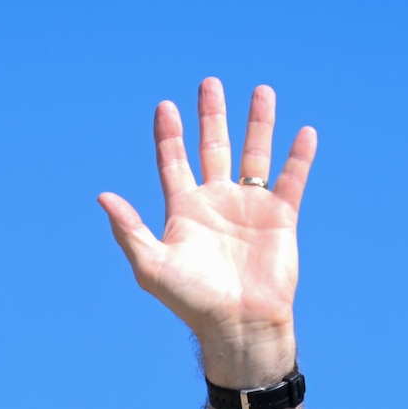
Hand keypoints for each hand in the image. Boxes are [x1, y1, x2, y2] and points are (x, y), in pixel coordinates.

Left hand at [99, 77, 317, 388]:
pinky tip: (304, 132)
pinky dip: (299, 156)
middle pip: (213, 148)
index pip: (173, 162)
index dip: (169, 135)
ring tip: (262, 90)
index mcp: (184, 211)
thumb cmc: (192, 300)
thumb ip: (129, 230)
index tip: (165, 106)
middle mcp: (217, 203)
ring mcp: (250, 207)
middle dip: (211, 116)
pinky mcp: (281, 217)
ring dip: (258, 122)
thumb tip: (102, 196)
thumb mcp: (152, 265)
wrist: (239, 324)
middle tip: (209, 84)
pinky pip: (292, 179)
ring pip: (254, 154)